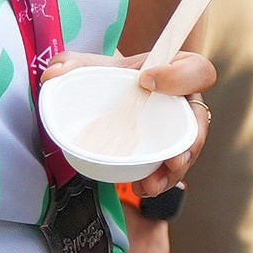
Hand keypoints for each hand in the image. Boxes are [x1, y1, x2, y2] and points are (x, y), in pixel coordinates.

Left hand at [41, 46, 216, 200]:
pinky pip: (174, 164)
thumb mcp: (87, 66)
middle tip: (171, 161)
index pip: (196, 69)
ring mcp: (180, 126)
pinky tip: (143, 188)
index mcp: (175, 69)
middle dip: (190, 144)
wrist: (110, 94)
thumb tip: (52, 76)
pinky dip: (161, 179)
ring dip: (175, 170)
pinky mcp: (169, 147)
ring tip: (152, 186)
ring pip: (190, 148)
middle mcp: (185, 100)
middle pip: (200, 120)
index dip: (179, 76)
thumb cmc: (107, 77)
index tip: (145, 81)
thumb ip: (70, 64)